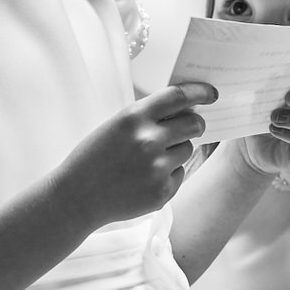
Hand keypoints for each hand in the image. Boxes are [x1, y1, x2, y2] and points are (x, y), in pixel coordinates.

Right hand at [59, 82, 214, 225]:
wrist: (76, 197)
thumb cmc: (95, 157)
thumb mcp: (116, 126)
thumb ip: (148, 116)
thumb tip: (186, 109)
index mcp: (134, 118)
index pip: (179, 96)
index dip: (200, 92)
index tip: (212, 93)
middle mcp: (149, 141)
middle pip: (194, 124)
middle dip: (196, 123)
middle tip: (193, 126)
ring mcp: (157, 168)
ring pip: (187, 149)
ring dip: (177, 150)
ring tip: (149, 159)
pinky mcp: (163, 191)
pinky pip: (180, 173)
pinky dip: (168, 174)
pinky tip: (143, 178)